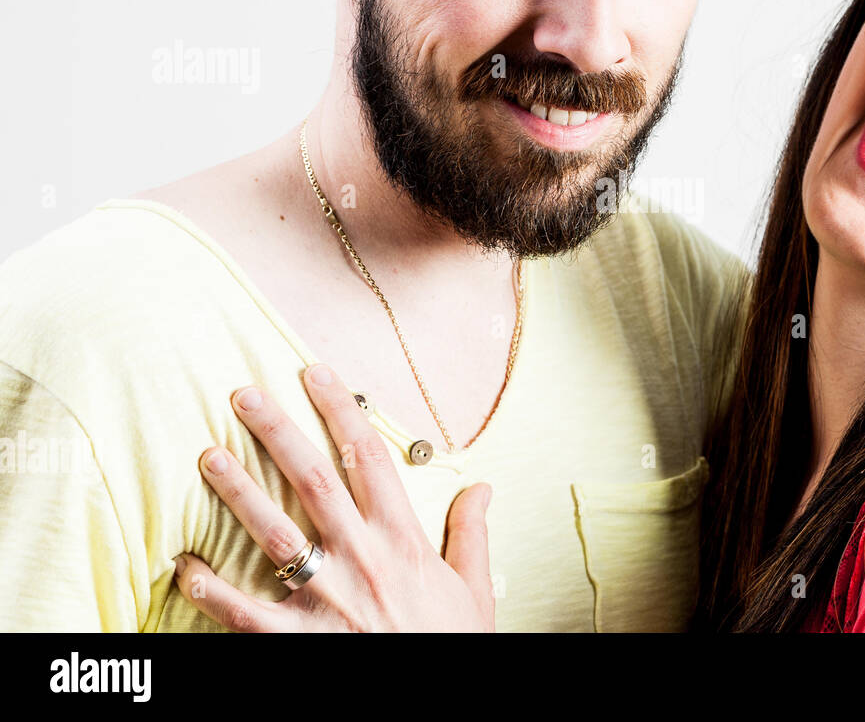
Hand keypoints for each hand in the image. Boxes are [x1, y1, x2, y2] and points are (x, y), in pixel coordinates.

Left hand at [173, 363, 494, 630]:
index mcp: (402, 541)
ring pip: (274, 533)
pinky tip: (185, 564)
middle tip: (244, 395)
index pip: (370, 458)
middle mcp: (362, 560)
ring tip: (208, 456)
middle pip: (314, 480)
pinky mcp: (299, 641)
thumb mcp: (474, 589)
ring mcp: (327, 600)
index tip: (317, 373)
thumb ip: (471, 533)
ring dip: (238, 492)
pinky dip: (213, 591)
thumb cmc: (452, 646)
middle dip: (278, 432)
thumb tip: (481, 487)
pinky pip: (246, 613)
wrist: (442, 702)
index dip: (342, 410)